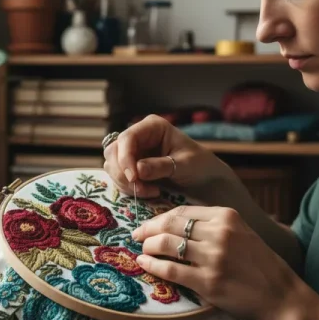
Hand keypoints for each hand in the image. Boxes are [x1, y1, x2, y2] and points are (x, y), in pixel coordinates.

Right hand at [103, 115, 230, 198]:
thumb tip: (137, 169)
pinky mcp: (130, 168)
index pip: (127, 138)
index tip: (133, 177)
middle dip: (123, 173)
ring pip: (112, 166)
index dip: (125, 158)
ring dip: (125, 182)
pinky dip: (127, 187)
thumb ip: (160, 166)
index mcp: (152, 127)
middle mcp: (138, 137)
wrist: (206, 179)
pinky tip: (146, 192)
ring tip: (149, 192)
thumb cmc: (200, 166)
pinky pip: (118, 177)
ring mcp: (132, 152)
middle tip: (140, 189)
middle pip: (114, 152)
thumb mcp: (184, 165)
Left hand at [132, 204, 299, 319]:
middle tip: (136, 236)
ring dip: (148, 246)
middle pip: (169, 225)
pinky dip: (152, 265)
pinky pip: (170, 270)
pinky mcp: (208, 282)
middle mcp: (219, 233)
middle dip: (147, 229)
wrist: (282, 297)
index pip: (181, 211)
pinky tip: (144, 263)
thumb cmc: (258, 265)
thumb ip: (211, 225)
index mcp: (226, 216)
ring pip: (165, 244)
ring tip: (142, 250)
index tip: (148, 225)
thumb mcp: (239, 232)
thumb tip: (172, 223)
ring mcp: (213, 258)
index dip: (159, 218)